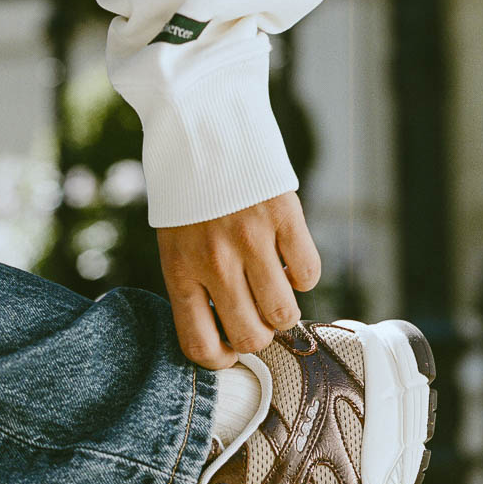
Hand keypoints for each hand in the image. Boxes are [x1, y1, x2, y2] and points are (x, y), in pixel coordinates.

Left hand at [156, 192, 320, 368]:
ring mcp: (250, 240)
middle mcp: (214, 261)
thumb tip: (229, 332)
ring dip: (284, 310)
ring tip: (274, 287)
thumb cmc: (187, 191)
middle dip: (259, 335)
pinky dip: (304, 275)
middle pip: (251, 336)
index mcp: (179, 270)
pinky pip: (308, 273)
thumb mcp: (174, 241)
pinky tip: (288, 258)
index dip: (221, 360)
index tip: (230, 349)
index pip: (199, 344)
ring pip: (284, 313)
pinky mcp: (283, 216)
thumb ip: (195, 283)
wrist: (201, 123)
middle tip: (257, 314)